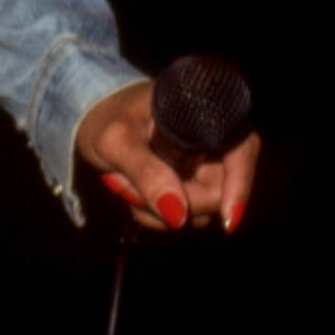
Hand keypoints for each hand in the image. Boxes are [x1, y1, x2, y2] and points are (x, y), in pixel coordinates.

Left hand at [76, 80, 259, 234]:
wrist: (91, 119)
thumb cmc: (105, 118)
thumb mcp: (115, 141)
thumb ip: (145, 173)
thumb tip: (179, 216)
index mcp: (203, 116)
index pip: (243, 149)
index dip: (240, 184)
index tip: (227, 219)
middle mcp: (210, 143)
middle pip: (219, 191)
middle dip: (175, 201)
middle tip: (126, 189)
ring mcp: (201, 168)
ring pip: (198, 209)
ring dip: (159, 210)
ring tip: (122, 185)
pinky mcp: (187, 186)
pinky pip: (182, 215)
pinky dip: (156, 214)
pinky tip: (131, 194)